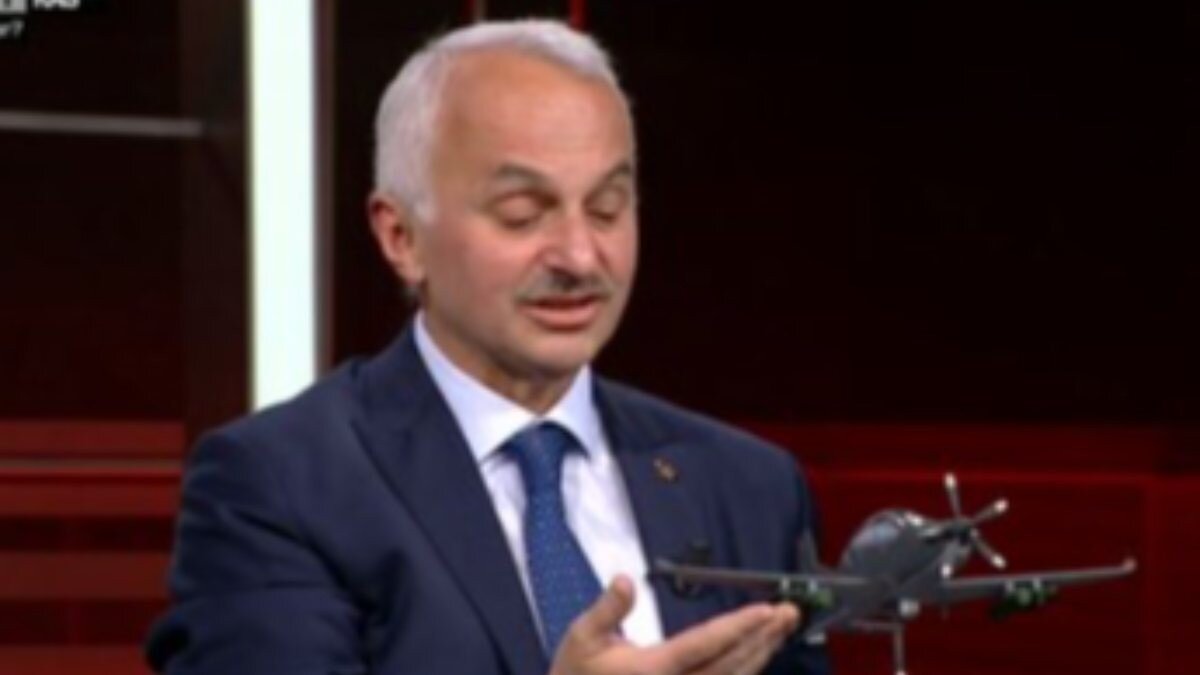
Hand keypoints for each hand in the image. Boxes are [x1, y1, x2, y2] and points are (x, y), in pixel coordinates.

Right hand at [549, 574, 799, 674]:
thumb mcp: (582, 638)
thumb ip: (607, 608)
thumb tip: (625, 579)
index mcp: (654, 669)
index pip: (706, 643)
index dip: (740, 627)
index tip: (766, 611)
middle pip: (733, 663)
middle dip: (763, 636)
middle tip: (789, 613)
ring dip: (761, 654)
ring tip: (781, 629)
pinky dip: (745, 672)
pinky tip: (759, 656)